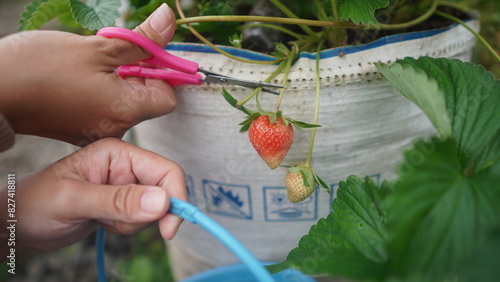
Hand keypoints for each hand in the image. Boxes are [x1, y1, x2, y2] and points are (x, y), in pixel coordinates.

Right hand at [0, 4, 176, 145]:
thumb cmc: (39, 68)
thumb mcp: (97, 47)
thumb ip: (140, 40)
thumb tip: (168, 21)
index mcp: (124, 111)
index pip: (167, 97)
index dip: (162, 72)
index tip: (146, 52)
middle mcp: (115, 128)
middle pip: (146, 99)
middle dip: (138, 71)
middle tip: (114, 51)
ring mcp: (96, 131)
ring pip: (124, 101)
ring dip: (118, 78)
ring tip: (92, 63)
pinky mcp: (80, 130)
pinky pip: (104, 108)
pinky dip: (102, 90)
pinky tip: (81, 76)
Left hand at [0, 138, 185, 252]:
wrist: (18, 221)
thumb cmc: (36, 202)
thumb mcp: (75, 200)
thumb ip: (119, 201)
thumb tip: (163, 202)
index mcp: (118, 153)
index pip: (165, 170)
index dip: (175, 197)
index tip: (169, 228)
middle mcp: (127, 166)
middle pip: (164, 190)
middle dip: (149, 213)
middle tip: (119, 223)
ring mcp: (125, 186)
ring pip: (155, 208)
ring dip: (134, 222)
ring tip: (102, 219)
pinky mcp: (123, 204)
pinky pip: (142, 219)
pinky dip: (128, 227)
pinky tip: (103, 223)